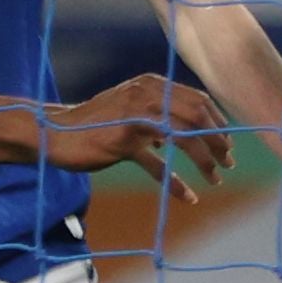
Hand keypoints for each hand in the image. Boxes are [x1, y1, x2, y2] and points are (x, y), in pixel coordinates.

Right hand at [40, 74, 233, 187]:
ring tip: (216, 178)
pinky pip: (157, 165)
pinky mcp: (122, 142)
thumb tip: (180, 133)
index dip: (218, 123)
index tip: (226, 144)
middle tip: (228, 162)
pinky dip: (175, 183)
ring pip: (184, 138)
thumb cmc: (91, 124)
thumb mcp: (127, 109)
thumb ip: (154, 114)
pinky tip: (189, 197)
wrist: (53, 133)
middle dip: (218, 142)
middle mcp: (145, 95)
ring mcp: (134, 118)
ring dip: (205, 161)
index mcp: (150, 85)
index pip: (198, 100)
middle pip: (197, 117)